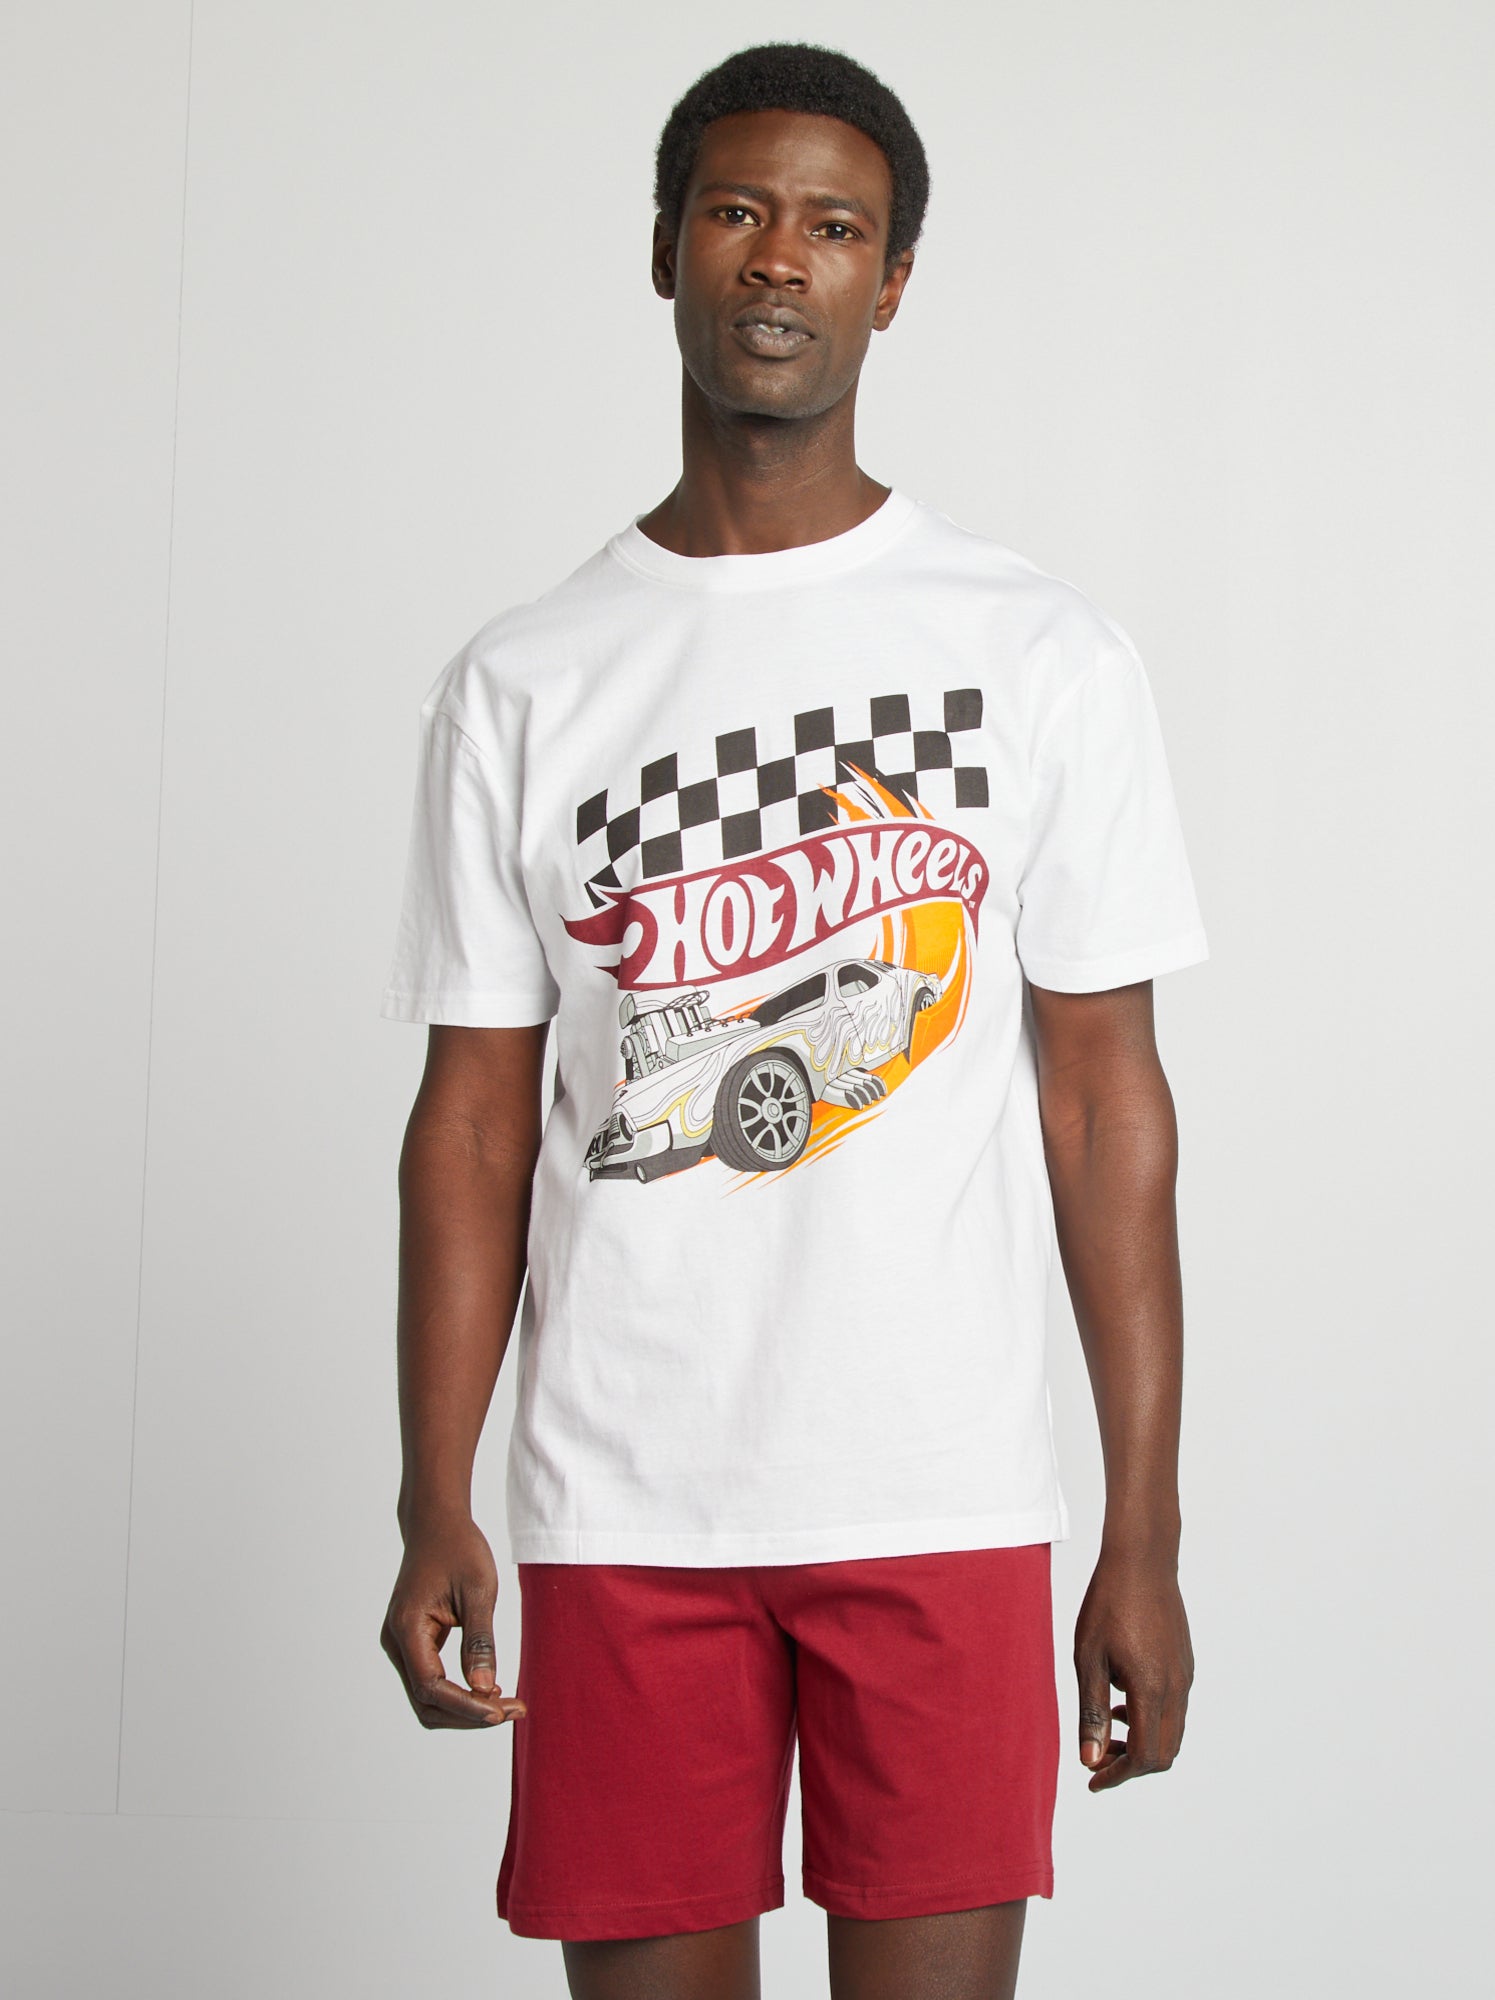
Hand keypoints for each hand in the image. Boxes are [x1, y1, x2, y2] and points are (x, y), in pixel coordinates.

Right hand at [380, 1511, 526, 1729]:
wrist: (436, 1523)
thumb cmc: (458, 1549)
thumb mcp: (479, 1591)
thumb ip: (480, 1642)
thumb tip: (485, 1690)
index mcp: (407, 1627)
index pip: (431, 1686)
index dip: (465, 1706)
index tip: (501, 1712)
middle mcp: (396, 1641)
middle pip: (426, 1702)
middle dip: (468, 1714)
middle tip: (513, 1711)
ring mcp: (401, 1644)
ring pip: (427, 1697)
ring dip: (464, 1708)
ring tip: (506, 1705)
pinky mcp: (412, 1643)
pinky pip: (431, 1680)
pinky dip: (458, 1692)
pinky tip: (489, 1689)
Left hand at [1073, 1548, 1192, 1790]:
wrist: (1142, 1560)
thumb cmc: (1108, 1604)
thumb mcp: (1089, 1658)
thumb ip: (1092, 1712)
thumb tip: (1091, 1760)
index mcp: (1152, 1688)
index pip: (1146, 1757)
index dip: (1119, 1776)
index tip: (1093, 1779)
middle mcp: (1177, 1687)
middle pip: (1165, 1752)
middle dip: (1132, 1765)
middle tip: (1099, 1758)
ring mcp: (1186, 1675)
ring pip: (1173, 1731)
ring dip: (1143, 1741)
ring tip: (1108, 1726)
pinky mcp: (1186, 1662)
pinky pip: (1175, 1707)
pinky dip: (1152, 1718)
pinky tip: (1124, 1697)